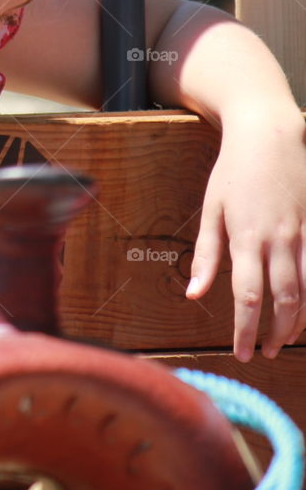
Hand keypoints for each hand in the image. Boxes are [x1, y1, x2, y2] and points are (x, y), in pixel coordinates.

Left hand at [187, 110, 305, 360]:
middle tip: (262, 353)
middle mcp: (279, 240)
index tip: (240, 353)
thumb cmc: (232, 172)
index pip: (247, 296)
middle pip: (284, 301)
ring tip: (284, 340)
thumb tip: (194, 294)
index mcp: (246, 237)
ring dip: (299, 322)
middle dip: (274, 333)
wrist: (269, 136)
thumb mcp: (210, 209)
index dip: (245, 330)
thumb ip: (205, 254)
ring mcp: (304, 233)